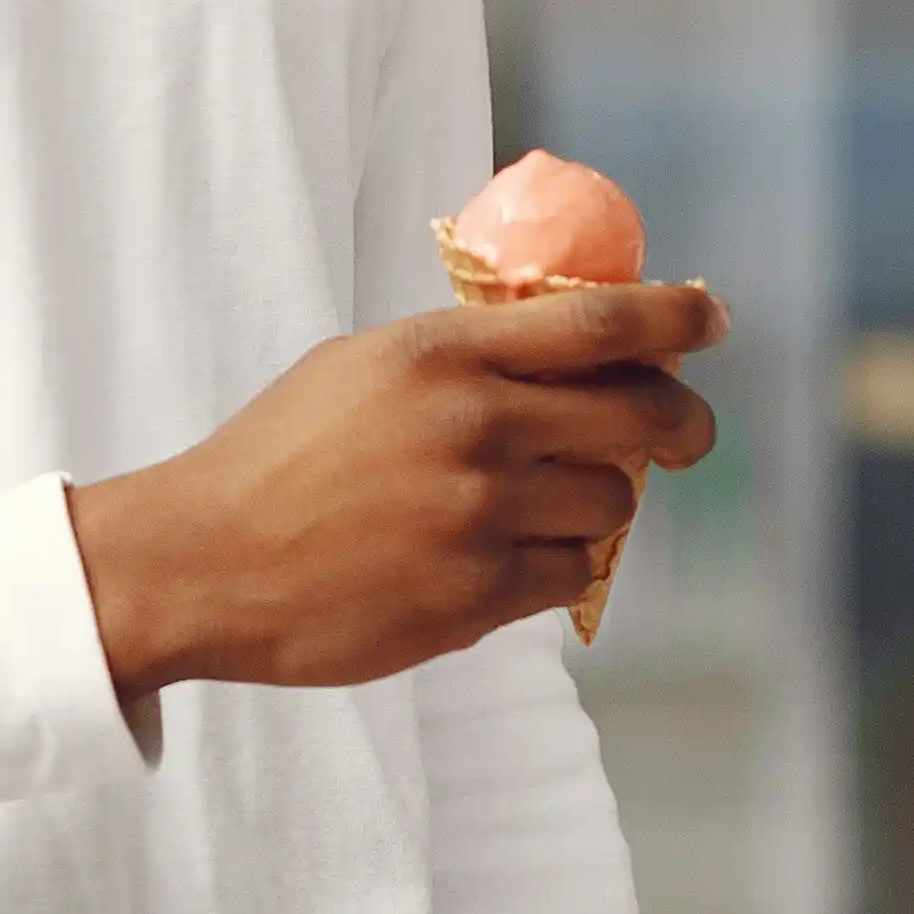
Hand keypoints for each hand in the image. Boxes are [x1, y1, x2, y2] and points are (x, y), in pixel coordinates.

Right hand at [70, 283, 721, 699]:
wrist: (202, 561)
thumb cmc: (279, 458)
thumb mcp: (365, 367)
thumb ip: (464, 355)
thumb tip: (572, 354)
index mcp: (443, 352)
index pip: (600, 322)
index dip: (675, 319)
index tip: (711, 320)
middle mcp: (474, 424)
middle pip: (639, 414)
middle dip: (682, 427)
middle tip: (686, 438)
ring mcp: (480, 513)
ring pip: (610, 504)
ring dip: (592, 507)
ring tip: (529, 512)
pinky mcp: (476, 594)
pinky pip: (572, 574)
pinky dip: (556, 569)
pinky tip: (500, 564)